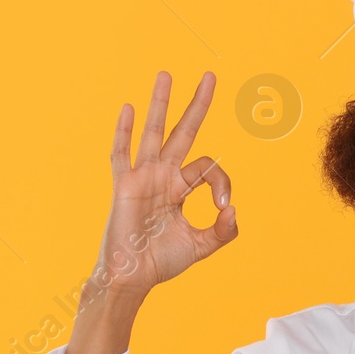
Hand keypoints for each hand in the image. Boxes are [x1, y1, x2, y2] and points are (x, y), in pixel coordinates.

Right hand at [96, 69, 235, 296]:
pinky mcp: (124, 187)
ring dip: (160, 104)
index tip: (223, 208)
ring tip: (165, 75)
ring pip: (153, 133)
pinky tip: (128, 108)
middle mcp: (163, 176)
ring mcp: (143, 178)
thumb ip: (223, 231)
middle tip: (209, 76)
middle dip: (196, 105)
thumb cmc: (162, 261)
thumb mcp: (202, 246)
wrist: (132, 278)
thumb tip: (233, 210)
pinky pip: (122, 155)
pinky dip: (124, 133)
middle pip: (183, 132)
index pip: (209, 167)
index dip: (222, 183)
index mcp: (181, 187)